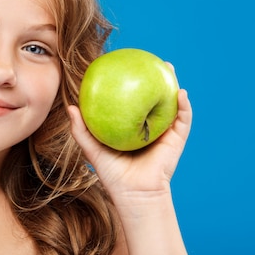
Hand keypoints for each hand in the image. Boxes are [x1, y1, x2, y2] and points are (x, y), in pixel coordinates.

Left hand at [68, 67, 191, 208]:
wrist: (134, 194)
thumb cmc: (112, 175)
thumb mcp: (93, 149)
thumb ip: (81, 130)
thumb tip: (71, 106)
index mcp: (131, 127)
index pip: (130, 101)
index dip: (129, 84)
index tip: (124, 66)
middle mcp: (149, 127)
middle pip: (152, 97)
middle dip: (153, 78)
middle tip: (149, 60)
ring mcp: (164, 132)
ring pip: (171, 104)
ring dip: (173, 84)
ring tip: (169, 68)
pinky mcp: (176, 140)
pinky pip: (183, 120)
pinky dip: (184, 106)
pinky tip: (180, 93)